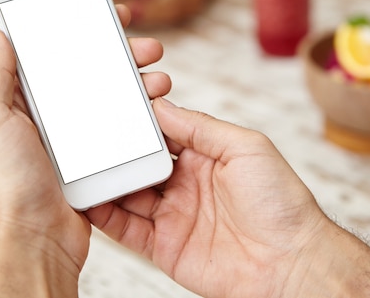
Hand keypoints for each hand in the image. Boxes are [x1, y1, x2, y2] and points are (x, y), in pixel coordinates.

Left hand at [0, 5, 170, 296]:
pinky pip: (124, 125)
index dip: (76, 25)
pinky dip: (143, 112)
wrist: (34, 237)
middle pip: (91, 68)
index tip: (101, 7)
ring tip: (159, 77)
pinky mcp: (98, 155)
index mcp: (24, 100)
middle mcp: (52, 113)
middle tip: (144, 42)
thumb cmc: (6, 182)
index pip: (53, 51)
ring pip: (113, 94)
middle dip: (120, 50)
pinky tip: (156, 105)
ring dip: (138, 79)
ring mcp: (78, 135)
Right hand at [86, 98, 325, 297]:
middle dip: (115, 152)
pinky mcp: (164, 247)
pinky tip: (87, 202)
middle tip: (86, 136)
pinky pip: (126, 230)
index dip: (138, 124)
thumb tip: (162, 108)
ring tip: (77, 166)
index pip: (162, 135)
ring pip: (127, 195)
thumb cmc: (281, 202)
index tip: (112, 107)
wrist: (292, 263)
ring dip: (104, 183)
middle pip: (139, 165)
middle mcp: (185, 185)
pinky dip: (104, 217)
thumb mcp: (246, 147)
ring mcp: (173, 216)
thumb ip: (202, 128)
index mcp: (205, 157)